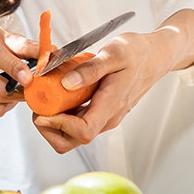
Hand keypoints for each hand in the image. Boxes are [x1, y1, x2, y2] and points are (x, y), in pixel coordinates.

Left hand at [32, 9, 193, 153]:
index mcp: (111, 106)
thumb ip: (90, 69)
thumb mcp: (114, 53)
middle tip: (38, 106)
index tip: (42, 111)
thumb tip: (67, 84)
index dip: (59, 126)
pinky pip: (78, 122)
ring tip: (43, 99)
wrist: (156, 56)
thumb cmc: (138, 53)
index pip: (83, 131)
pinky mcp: (101, 111)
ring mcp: (105, 116)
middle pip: (74, 140)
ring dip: (53, 123)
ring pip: (74, 134)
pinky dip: (62, 115)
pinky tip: (55, 95)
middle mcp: (108, 117)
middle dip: (50, 129)